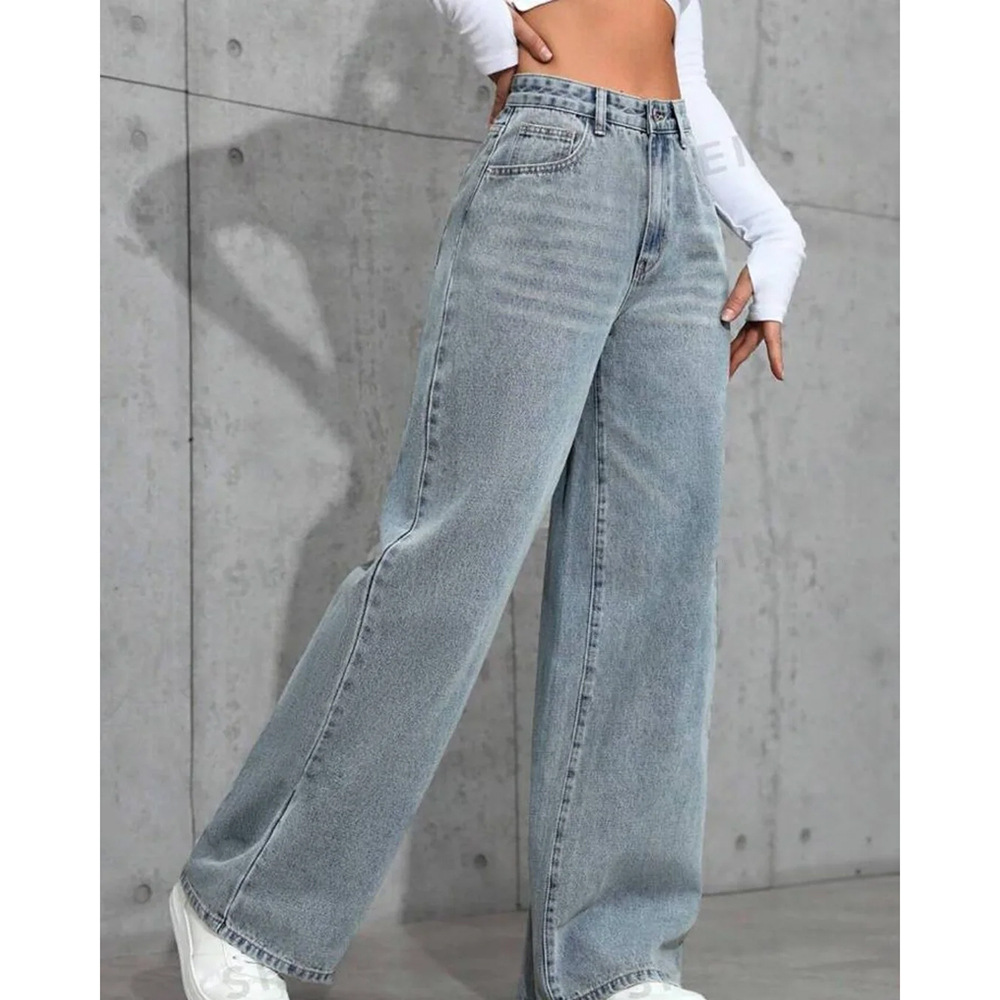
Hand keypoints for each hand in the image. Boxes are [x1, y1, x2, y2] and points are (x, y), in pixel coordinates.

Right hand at [487, 6, 553, 124]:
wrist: (469, 4)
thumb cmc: (490, 12)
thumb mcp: (516, 24)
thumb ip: (533, 41)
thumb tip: (548, 57)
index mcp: (503, 65)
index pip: (504, 98)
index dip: (500, 116)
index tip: (495, 131)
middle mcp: (495, 69)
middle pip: (507, 94)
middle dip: (510, 111)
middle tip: (511, 127)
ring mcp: (491, 65)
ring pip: (505, 83)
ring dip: (511, 94)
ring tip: (519, 108)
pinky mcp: (490, 58)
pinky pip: (502, 73)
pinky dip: (508, 80)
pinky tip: (515, 81)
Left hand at [721, 265, 783, 380]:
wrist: (780, 247)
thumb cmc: (767, 261)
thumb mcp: (749, 280)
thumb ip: (736, 300)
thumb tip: (724, 319)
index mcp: (770, 311)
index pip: (773, 339)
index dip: (775, 357)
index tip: (780, 375)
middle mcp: (768, 317)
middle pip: (750, 345)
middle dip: (737, 361)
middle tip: (722, 380)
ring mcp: (763, 314)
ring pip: (747, 340)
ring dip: (735, 354)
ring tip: (721, 369)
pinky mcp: (759, 310)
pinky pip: (746, 331)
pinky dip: (736, 341)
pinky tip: (726, 348)